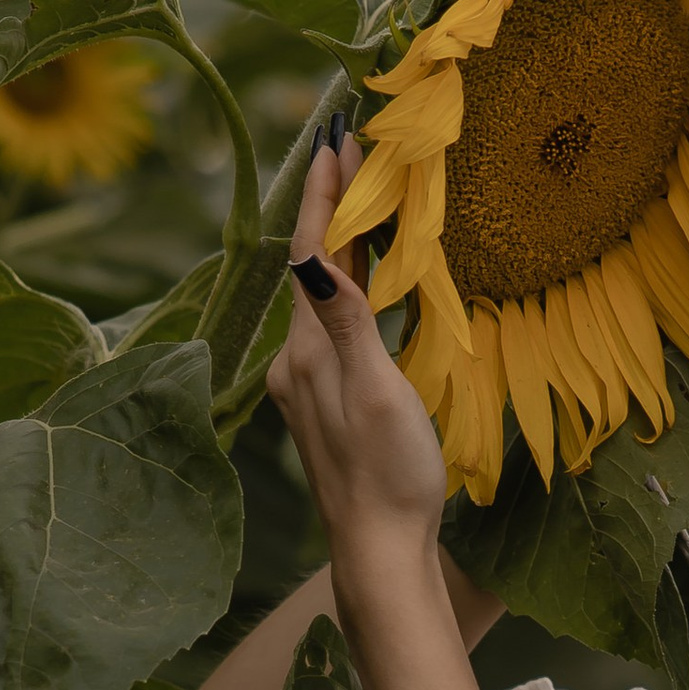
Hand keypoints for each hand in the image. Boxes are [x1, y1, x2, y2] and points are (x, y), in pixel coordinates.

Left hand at [267, 125, 450, 585]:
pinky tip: (366, 281)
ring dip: (341, 243)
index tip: (336, 136)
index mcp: (308, 352)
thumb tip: (316, 257)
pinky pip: (335, 323)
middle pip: (312, 266)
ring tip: (362, 196)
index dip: (326, 194)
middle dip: (331, 206)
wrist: (382, 553)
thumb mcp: (376, 394)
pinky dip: (352, 285)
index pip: (311, 252)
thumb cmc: (389, 477)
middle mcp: (299, 361)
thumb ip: (349, 324)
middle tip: (351, 148)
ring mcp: (311, 383)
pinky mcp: (328, 403)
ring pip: (323, 294)